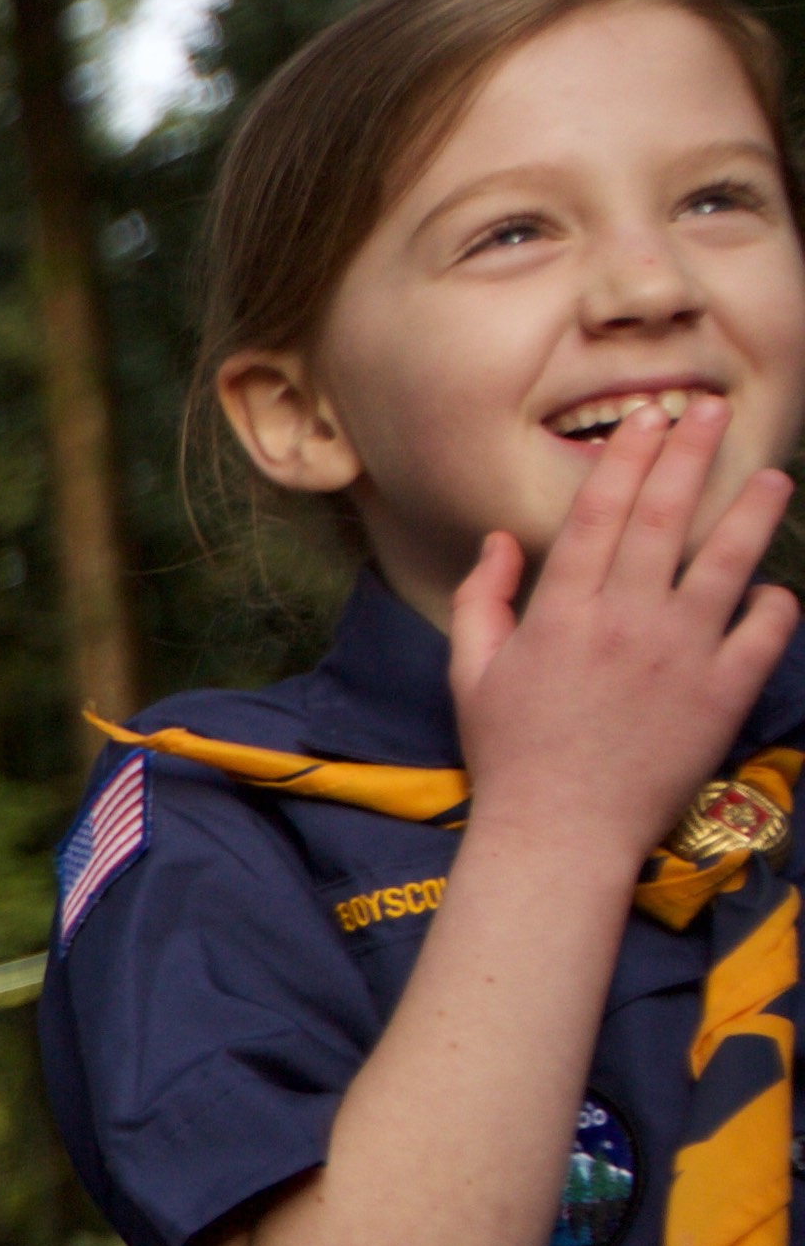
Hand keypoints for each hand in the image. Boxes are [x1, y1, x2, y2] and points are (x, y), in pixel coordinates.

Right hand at [453, 392, 795, 871]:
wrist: (560, 832)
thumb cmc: (510, 754)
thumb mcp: (471, 674)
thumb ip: (482, 601)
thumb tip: (501, 543)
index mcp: (562, 613)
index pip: (600, 514)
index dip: (626, 459)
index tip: (646, 418)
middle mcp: (625, 621)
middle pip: (665, 519)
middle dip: (689, 457)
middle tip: (711, 412)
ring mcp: (679, 655)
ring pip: (727, 563)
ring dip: (752, 512)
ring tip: (772, 477)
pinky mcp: (721, 693)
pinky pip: (763, 632)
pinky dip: (775, 604)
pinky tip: (773, 590)